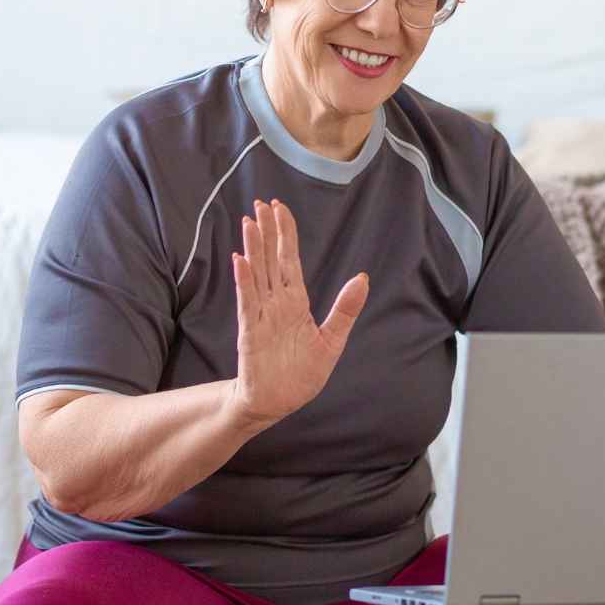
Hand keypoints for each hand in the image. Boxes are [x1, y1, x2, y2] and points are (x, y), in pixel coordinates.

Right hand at [226, 198, 369, 429]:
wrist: (278, 402)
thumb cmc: (302, 374)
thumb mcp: (332, 341)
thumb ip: (345, 310)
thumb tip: (363, 277)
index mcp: (296, 302)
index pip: (289, 261)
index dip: (285, 234)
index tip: (281, 208)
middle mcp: (276, 303)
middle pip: (271, 260)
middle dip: (267, 231)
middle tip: (262, 203)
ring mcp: (261, 315)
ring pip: (257, 274)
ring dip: (253, 248)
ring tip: (250, 221)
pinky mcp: (250, 331)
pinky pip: (247, 301)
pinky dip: (244, 281)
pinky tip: (240, 260)